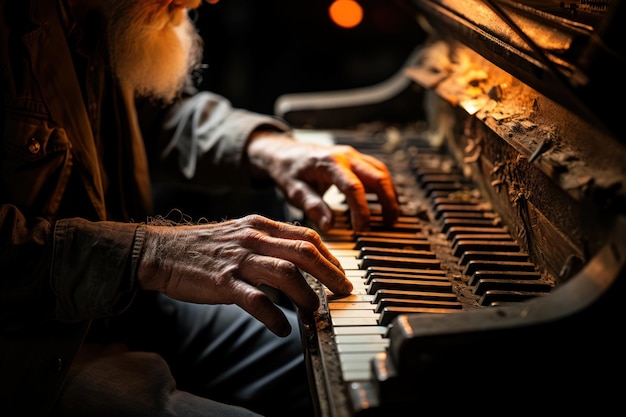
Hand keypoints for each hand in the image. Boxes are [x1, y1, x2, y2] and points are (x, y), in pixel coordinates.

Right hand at [137, 215, 351, 336]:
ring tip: (316, 312)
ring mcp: (239, 260)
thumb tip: (297, 260)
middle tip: (343, 291)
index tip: (339, 273)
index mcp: (260, 225)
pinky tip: (283, 328)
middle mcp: (253, 238)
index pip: (305, 236)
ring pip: (286, 273)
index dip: (329, 256)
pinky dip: (274, 316)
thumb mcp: (239, 233)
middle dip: (330, 273)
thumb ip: (267, 241)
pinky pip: (256, 300)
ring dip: (307, 295)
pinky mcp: (223, 282)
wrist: (162, 252)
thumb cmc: (203, 246)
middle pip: (304, 252)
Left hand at [247, 133, 399, 231]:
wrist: (283, 151)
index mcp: (329, 162)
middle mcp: (345, 155)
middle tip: (388, 224)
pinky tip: (384, 202)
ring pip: (381, 171)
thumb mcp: (294, 191)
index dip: (361, 210)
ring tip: (390, 216)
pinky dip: (383, 186)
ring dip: (389, 193)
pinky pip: (376, 170)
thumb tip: (329, 225)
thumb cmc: (288, 170)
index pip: (353, 187)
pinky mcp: (355, 159)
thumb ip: (312, 206)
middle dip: (387, 201)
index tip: (361, 229)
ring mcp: (352, 155)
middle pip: (377, 176)